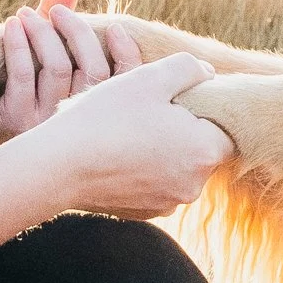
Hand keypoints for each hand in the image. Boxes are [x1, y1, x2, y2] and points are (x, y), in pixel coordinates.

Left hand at [0, 0, 143, 155]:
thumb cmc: (1, 85)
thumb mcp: (34, 52)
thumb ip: (55, 22)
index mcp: (86, 113)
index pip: (121, 86)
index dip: (127, 56)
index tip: (115, 27)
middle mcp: (71, 123)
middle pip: (94, 73)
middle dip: (78, 33)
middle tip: (57, 11)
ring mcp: (44, 125)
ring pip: (59, 69)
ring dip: (43, 33)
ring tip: (25, 14)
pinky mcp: (16, 121)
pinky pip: (24, 74)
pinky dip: (18, 44)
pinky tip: (11, 25)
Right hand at [0, 53, 234, 259]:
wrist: (57, 167)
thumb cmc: (105, 118)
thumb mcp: (148, 78)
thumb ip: (188, 69)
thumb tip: (208, 74)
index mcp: (204, 151)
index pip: (224, 125)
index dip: (203, 107)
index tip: (175, 96)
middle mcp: (194, 185)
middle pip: (200, 147)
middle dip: (182, 127)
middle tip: (148, 109)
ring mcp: (167, 203)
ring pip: (176, 166)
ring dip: (161, 148)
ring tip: (128, 129)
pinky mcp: (143, 213)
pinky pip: (154, 183)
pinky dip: (142, 168)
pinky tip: (117, 152)